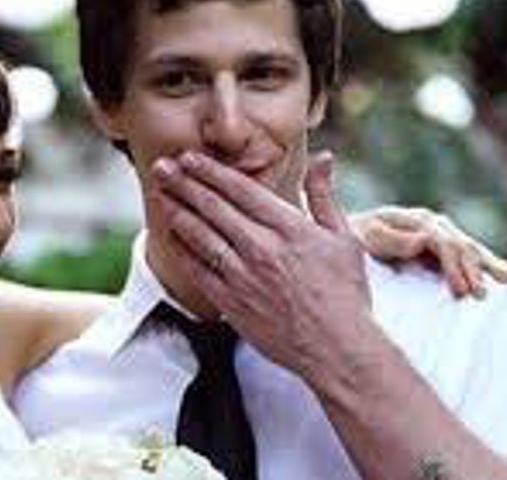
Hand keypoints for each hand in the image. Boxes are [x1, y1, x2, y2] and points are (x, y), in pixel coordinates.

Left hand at [149, 150, 370, 382]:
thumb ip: (325, 195)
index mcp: (290, 228)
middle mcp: (263, 248)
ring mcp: (244, 277)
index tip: (190, 158)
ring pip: (200, 236)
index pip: (241, 189)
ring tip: (160, 195)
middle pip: (214, 208)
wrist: (338, 349)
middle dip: (184, 183)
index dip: (211, 171)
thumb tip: (324, 157)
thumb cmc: (346, 294)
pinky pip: (198, 271)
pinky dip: (182, 250)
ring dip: (177, 212)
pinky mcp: (232, 303)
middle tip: (162, 167)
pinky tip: (171, 236)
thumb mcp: (345, 238)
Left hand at [349, 206, 506, 298]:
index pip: (443, 242)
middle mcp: (432, 223)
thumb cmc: (354, 241)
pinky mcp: (444, 246)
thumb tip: (425, 239)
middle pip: (461, 245)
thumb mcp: (365, 238)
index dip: (453, 267)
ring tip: (505, 281)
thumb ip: (392, 239)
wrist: (348, 238)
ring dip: (487, 265)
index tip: (460, 292)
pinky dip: (489, 263)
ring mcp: (440, 233)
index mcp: (416, 220)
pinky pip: (470, 254)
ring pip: (470, 248)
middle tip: (481, 296)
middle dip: (473, 269)